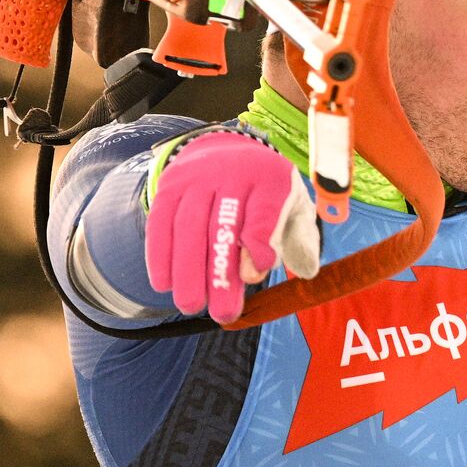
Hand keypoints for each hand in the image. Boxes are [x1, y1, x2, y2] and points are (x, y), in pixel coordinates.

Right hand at [145, 130, 319, 323]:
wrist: (226, 152)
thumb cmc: (264, 196)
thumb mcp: (292, 208)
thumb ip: (301, 240)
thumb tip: (305, 271)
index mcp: (271, 177)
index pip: (265, 210)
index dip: (259, 243)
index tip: (255, 276)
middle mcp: (233, 171)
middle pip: (223, 224)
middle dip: (221, 272)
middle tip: (222, 313)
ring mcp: (198, 176)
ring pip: (189, 225)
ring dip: (188, 270)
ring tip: (191, 305)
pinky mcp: (170, 185)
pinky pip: (161, 222)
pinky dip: (160, 255)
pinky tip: (164, 284)